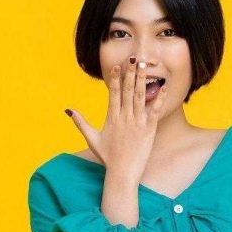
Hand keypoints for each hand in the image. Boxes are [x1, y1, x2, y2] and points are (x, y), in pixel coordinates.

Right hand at [65, 57, 166, 180]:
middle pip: (127, 90)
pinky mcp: (148, 130)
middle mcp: (124, 117)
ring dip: (142, 79)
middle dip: (130, 73)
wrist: (122, 173)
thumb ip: (80, 122)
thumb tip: (68, 110)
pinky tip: (163, 87)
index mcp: (111, 118)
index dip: (115, 78)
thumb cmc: (108, 157)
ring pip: (140, 96)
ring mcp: (137, 123)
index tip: (117, 65)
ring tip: (145, 65)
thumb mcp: (92, 138)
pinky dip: (159, 98)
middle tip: (134, 58)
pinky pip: (154, 110)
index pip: (113, 93)